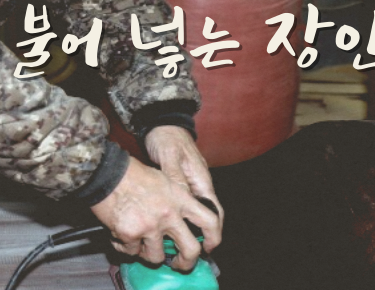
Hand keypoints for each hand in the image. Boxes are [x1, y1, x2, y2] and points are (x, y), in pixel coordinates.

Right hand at [89, 131, 221, 269]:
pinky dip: (125, 247)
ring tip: (139, 244)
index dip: (213, 238)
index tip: (208, 247)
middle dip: (186, 263)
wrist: (104, 173)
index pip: (210, 221)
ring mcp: (150, 226)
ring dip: (148, 254)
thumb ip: (174, 200)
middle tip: (178, 263)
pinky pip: (130, 252)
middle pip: (191, 250)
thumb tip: (180, 223)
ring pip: (157, 257)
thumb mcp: (162, 180)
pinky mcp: (130, 234)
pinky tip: (119, 236)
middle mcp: (169, 214)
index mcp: (180, 197)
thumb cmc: (130, 173)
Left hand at [144, 125, 222, 245]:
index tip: (207, 247)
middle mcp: (199, 184)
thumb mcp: (169, 155)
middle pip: (207, 216)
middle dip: (203, 235)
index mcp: (201, 179)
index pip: (213, 211)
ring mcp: (190, 184)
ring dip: (189, 228)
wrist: (161, 122)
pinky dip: (179, 218)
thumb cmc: (166, 137)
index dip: (213, 231)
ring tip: (176, 244)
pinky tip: (167, 226)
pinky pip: (184, 206)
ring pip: (195, 212)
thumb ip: (175, 176)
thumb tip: (181, 197)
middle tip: (189, 251)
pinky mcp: (179, 183)